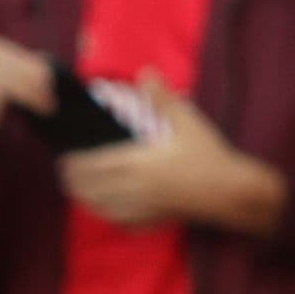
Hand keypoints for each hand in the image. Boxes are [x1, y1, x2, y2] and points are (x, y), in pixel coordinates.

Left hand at [58, 75, 285, 233]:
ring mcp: (142, 207)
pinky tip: (106, 210)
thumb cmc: (209, 154)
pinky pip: (119, 222)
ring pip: (101, 207)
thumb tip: (145, 71)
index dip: (75, 164)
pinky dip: (107, 215)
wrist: (230, 191)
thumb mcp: (188, 122)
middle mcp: (134, 188)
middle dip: (74, 181)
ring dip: (86, 198)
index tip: (64, 159)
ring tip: (78, 190)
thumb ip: (163, 98)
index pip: (94, 165)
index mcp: (138, 163)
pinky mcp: (152, 220)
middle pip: (91, 189)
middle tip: (65, 173)